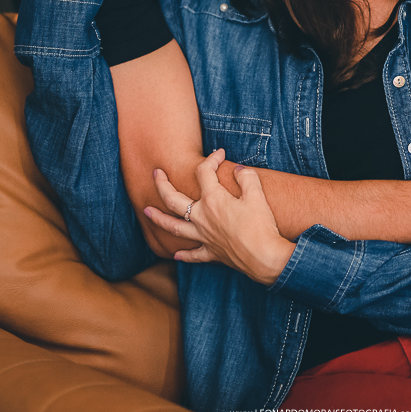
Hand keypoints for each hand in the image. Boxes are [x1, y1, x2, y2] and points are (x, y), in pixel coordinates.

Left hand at [146, 150, 295, 285]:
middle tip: (155, 173)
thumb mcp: (257, 194)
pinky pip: (193, 255)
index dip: (211, 159)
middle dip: (162, 185)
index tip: (220, 154)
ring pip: (174, 227)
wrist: (264, 257)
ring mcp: (204, 236)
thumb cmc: (261, 225)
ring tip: (146, 212)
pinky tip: (176, 255)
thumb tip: (239, 170)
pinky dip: (184, 254)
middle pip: (173, 199)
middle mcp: (202, 217)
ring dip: (158, 218)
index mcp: (213, 199)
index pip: (204, 172)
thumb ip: (246, 177)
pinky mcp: (211, 253)